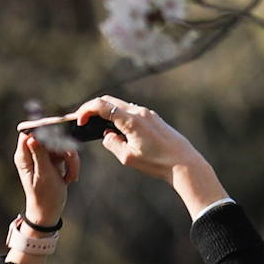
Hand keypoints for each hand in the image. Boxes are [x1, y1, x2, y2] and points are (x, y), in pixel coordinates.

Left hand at [13, 131, 79, 226]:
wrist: (49, 211)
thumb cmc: (44, 196)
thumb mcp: (43, 175)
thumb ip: (39, 155)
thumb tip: (33, 136)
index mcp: (24, 156)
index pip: (29, 132)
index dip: (43, 128)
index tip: (59, 130)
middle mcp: (32, 153)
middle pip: (50, 137)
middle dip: (64, 149)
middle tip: (70, 159)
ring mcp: (43, 156)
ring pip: (61, 145)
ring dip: (71, 160)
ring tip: (71, 177)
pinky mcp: (53, 160)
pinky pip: (66, 153)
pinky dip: (71, 165)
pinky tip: (70, 178)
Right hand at [74, 95, 200, 179]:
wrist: (184, 163)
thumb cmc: (157, 162)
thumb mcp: (128, 157)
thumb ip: (112, 143)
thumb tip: (107, 135)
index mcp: (131, 120)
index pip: (102, 106)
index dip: (86, 111)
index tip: (79, 121)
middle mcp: (139, 112)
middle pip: (110, 101)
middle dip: (94, 108)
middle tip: (84, 120)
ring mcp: (148, 114)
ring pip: (120, 105)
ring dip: (107, 113)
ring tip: (100, 128)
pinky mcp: (153, 118)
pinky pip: (131, 112)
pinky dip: (119, 116)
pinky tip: (118, 131)